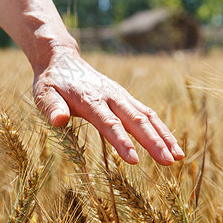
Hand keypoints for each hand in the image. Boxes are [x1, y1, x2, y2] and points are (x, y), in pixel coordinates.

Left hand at [33, 47, 183, 164]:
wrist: (62, 60)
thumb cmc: (51, 82)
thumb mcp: (43, 94)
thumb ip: (51, 107)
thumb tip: (58, 120)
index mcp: (89, 98)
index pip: (109, 122)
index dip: (122, 141)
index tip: (134, 160)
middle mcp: (109, 95)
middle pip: (135, 120)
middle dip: (153, 142)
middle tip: (169, 162)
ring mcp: (120, 95)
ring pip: (147, 115)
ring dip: (163, 135)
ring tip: (179, 156)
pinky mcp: (124, 96)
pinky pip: (146, 112)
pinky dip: (160, 128)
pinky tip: (170, 143)